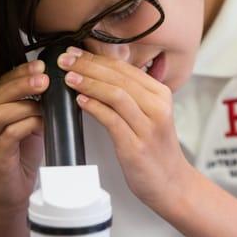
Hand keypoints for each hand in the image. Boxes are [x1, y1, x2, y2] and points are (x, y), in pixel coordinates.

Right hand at [0, 60, 48, 215]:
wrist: (13, 191)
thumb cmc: (20, 156)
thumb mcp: (27, 123)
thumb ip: (33, 104)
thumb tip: (55, 83)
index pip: (0, 84)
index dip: (20, 73)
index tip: (41, 65)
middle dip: (23, 84)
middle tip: (45, 78)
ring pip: (0, 113)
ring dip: (26, 105)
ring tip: (46, 104)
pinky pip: (9, 135)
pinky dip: (27, 125)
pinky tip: (41, 122)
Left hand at [58, 47, 190, 208]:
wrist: (171, 183)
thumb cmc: (156, 149)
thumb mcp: (149, 114)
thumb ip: (130, 94)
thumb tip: (98, 72)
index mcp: (161, 94)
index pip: (125, 68)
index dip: (97, 58)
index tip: (75, 53)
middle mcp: (157, 107)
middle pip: (119, 77)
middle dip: (88, 66)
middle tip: (65, 60)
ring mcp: (148, 127)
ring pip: (116, 94)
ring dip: (89, 83)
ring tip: (68, 78)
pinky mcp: (136, 146)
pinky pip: (112, 120)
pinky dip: (94, 107)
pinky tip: (80, 101)